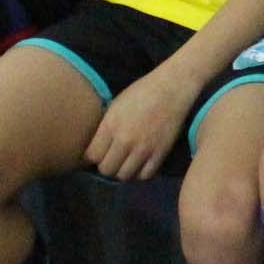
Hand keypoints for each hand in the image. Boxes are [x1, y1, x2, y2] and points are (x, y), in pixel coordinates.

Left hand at [83, 60, 197, 181]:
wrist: (172, 88)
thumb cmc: (141, 92)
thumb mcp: (115, 106)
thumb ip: (105, 128)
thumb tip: (96, 148)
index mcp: (110, 124)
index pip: (92, 156)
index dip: (91, 158)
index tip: (96, 155)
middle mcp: (125, 139)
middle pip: (106, 169)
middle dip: (105, 166)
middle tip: (111, 159)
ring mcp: (143, 148)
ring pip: (124, 175)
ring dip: (121, 171)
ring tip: (124, 163)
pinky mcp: (160, 153)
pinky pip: (144, 175)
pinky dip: (139, 173)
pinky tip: (139, 164)